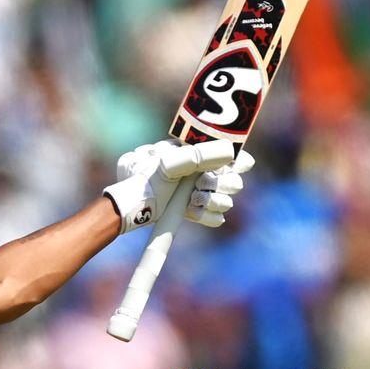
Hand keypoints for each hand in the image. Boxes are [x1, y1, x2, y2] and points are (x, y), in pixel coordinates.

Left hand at [104, 139, 244, 233]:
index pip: (231, 154)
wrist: (130, 206)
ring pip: (226, 200)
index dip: (239, 161)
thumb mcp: (170, 163)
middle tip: (202, 184)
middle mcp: (202, 173)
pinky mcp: (196, 212)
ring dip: (213, 201)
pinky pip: (216, 218)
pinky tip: (190, 212)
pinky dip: (206, 216)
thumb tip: (231, 151)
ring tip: (193, 200)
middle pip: (234, 180)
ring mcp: (200, 193)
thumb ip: (200, 154)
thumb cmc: (145, 179)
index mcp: (197, 154)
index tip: (236, 166)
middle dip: (221, 184)